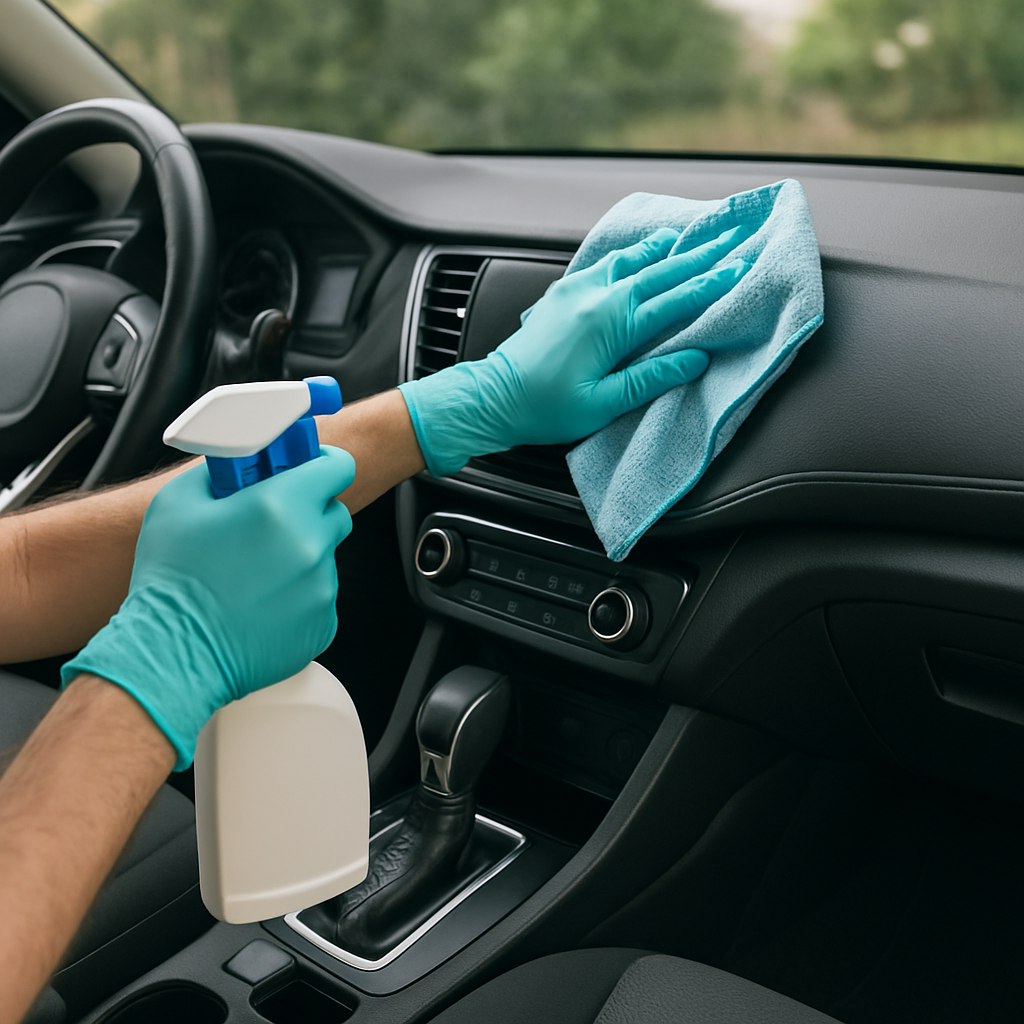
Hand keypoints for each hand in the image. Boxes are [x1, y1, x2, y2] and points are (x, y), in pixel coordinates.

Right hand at [60, 446, 355, 769]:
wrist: (172, 654)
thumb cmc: (171, 580)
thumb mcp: (179, 503)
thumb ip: (220, 472)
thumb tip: (239, 465)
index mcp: (282, 506)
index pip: (338, 467)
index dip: (325, 464)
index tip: (313, 469)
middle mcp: (311, 545)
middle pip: (334, 514)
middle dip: (310, 512)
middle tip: (272, 525)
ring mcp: (322, 589)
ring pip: (325, 559)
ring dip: (300, 558)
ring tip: (254, 575)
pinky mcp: (323, 624)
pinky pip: (319, 598)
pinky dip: (298, 597)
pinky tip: (260, 605)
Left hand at [399, 226, 748, 475]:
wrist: (492, 397)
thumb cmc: (543, 407)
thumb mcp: (602, 404)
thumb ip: (650, 379)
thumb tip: (695, 360)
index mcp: (612, 324)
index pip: (676, 300)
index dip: (711, 284)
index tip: (740, 268)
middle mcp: (596, 297)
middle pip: (660, 271)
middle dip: (699, 255)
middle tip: (730, 236)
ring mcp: (577, 290)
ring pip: (631, 260)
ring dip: (664, 248)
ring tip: (690, 235)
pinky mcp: (562, 292)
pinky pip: (605, 263)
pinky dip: (630, 254)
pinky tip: (640, 251)